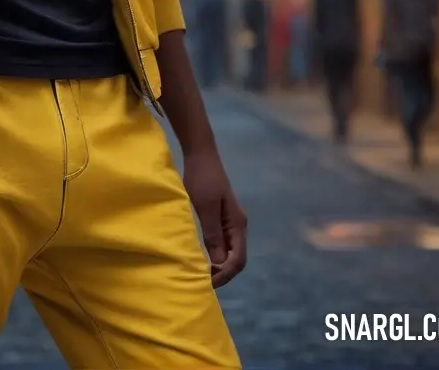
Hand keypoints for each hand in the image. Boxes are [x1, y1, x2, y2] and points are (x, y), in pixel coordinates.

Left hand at [183, 149, 247, 287]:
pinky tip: (201, 258)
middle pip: (235, 259)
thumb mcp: (205, 207)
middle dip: (222, 273)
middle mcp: (238, 226)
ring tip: (201, 275)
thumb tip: (218, 263)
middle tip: (202, 282)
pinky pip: (221, 243)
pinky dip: (214, 254)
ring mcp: (229, 222)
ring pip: (228, 252)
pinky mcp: (220, 217)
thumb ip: (212, 234)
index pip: (238, 260)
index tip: (207, 282)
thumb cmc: (202, 178)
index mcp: (238, 224)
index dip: (225, 274)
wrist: (200, 154)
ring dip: (218, 265)